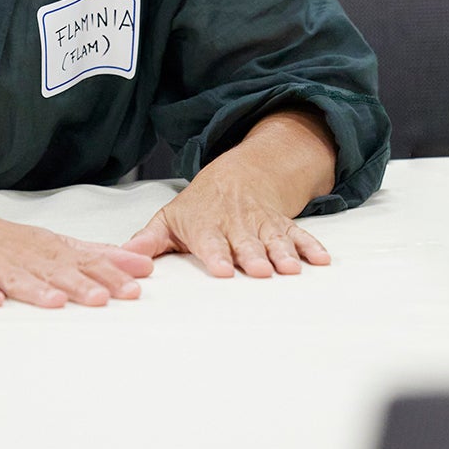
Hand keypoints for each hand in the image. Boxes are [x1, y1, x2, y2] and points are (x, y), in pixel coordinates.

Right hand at [0, 201, 151, 308]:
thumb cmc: (1, 240)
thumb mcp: (51, 243)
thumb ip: (95, 253)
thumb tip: (139, 262)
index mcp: (47, 248)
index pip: (85, 259)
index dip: (111, 271)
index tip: (136, 283)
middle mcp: (25, 255)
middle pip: (56, 269)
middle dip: (82, 283)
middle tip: (105, 297)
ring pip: (18, 277)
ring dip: (37, 289)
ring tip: (56, 301)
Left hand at [125, 110, 336, 277]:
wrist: (236, 176)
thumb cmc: (198, 207)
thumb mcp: (169, 219)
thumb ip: (148, 241)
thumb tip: (126, 257)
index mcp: (207, 227)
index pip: (211, 242)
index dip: (216, 255)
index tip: (220, 269)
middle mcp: (237, 226)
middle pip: (246, 244)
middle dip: (253, 257)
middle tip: (261, 272)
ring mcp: (262, 226)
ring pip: (274, 240)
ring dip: (284, 254)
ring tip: (290, 269)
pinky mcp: (282, 226)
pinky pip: (300, 235)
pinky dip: (311, 247)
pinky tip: (322, 260)